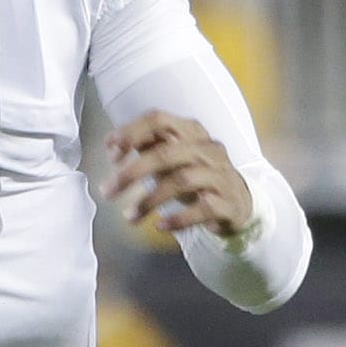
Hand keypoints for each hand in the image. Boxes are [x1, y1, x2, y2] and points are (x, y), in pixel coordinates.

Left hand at [101, 112, 253, 237]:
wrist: (237, 202)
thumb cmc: (194, 175)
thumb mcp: (170, 156)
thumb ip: (145, 147)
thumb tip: (111, 145)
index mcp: (191, 131)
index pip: (159, 120)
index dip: (132, 133)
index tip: (110, 152)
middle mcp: (207, 148)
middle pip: (165, 153)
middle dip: (132, 172)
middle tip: (107, 191)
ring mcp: (219, 175)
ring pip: (181, 181)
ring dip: (150, 200)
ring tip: (129, 217)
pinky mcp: (228, 202)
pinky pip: (203, 208)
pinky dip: (179, 218)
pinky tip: (160, 226)